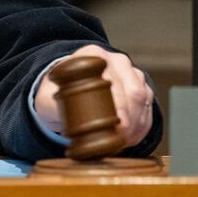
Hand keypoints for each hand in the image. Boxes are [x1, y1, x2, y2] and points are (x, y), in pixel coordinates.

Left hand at [34, 44, 153, 147]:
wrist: (69, 92)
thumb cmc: (59, 93)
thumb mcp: (48, 97)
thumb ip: (52, 103)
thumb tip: (66, 115)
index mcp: (92, 55)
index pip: (112, 80)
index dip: (118, 106)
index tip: (117, 127)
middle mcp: (115, 60)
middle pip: (133, 91)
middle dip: (130, 120)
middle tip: (121, 140)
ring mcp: (131, 72)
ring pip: (144, 99)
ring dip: (137, 124)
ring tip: (123, 141)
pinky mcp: (141, 86)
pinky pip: (149, 107)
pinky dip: (142, 125)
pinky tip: (130, 138)